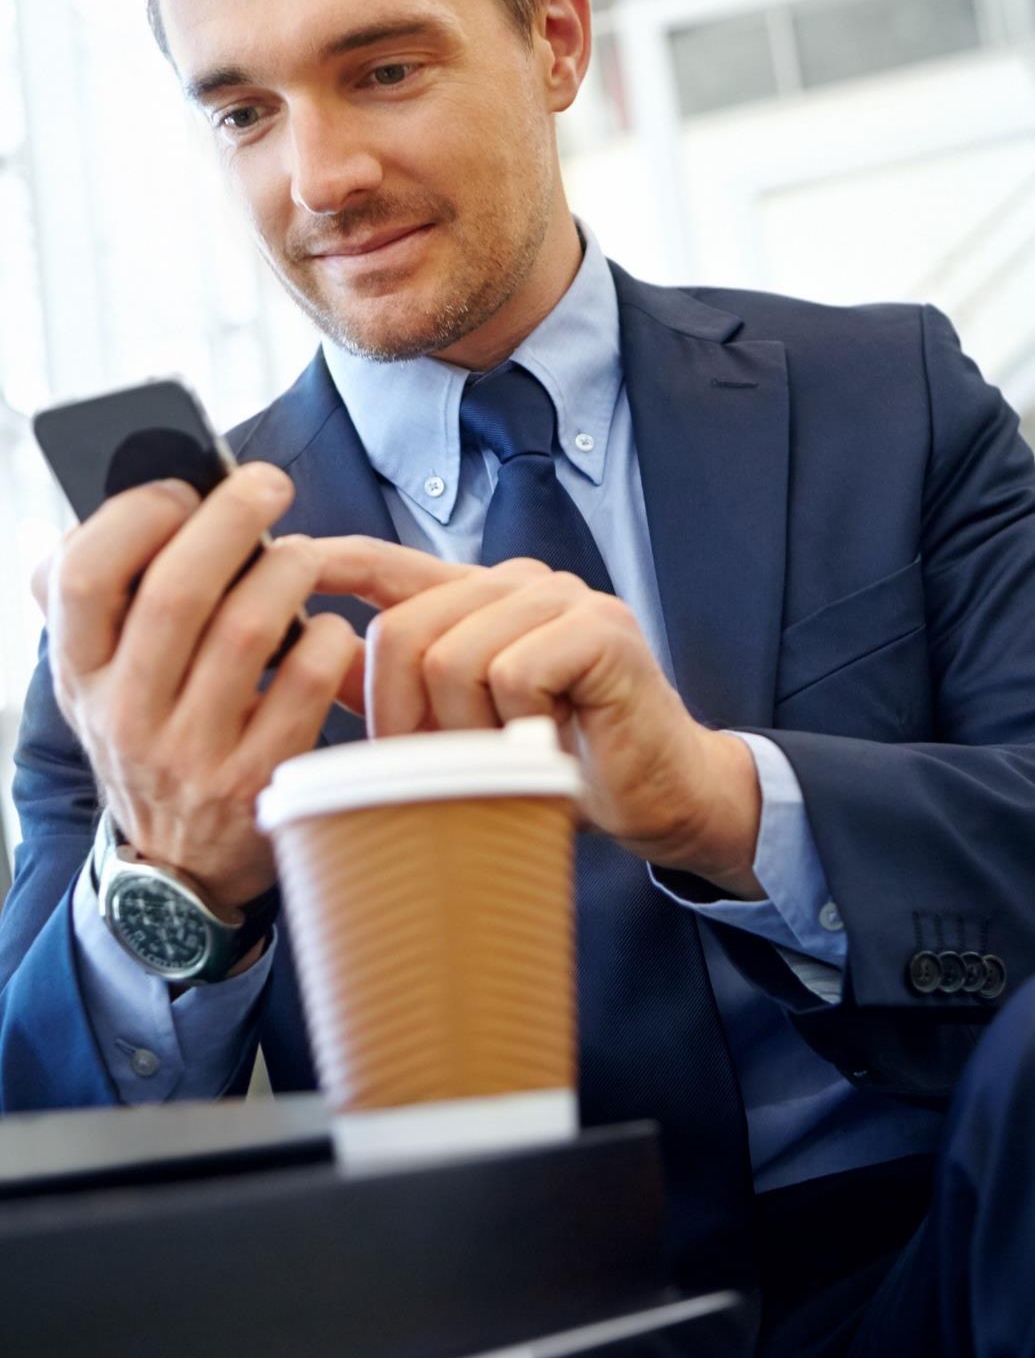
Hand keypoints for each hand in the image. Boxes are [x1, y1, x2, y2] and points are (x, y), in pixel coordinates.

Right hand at [32, 465, 362, 908]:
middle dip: (231, 519)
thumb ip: (109, 601)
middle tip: (268, 483)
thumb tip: (149, 500)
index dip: (134, 516)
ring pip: (248, 629)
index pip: (79, 576)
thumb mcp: (104, 680)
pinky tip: (332, 630)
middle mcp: (125, 715)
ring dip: (287, 570)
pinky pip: (305, 683)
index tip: (180, 489)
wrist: (179, 867)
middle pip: (177, 592)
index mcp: (79, 675)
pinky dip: (329, 639)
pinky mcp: (257, 779)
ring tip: (302, 556)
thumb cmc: (153, 735)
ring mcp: (192, 753)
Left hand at [313, 538, 763, 897]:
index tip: (282, 565)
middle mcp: (517, 583)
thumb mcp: (462, 729)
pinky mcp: (600, 628)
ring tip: (509, 757)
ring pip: (452, 657)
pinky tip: (548, 746)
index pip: (388, 563)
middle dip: (401, 716)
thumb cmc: (562, 762)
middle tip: (440, 767)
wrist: (660, 794)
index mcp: (478, 598)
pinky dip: (517, 727)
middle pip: (403, 629)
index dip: (331, 563)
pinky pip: (511, 674)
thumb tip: (314, 664)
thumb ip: (399, 689)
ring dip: (468, 732)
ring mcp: (562, 598)